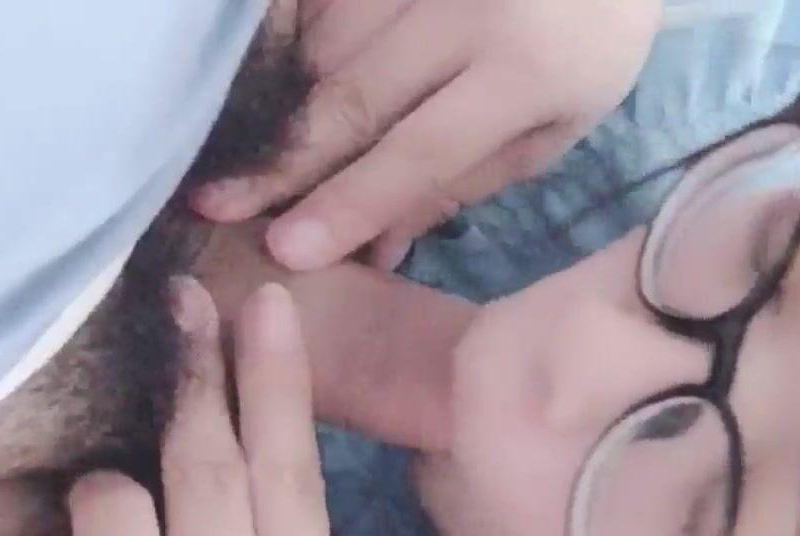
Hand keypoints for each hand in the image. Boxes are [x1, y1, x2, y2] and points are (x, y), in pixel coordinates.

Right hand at [194, 0, 662, 270]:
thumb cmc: (589, 43)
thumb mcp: (555, 126)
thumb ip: (465, 182)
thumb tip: (374, 246)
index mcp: (526, 72)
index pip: (421, 152)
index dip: (350, 202)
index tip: (285, 248)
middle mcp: (468, 11)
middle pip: (353, 94)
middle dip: (282, 158)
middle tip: (211, 205)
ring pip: (326, 39)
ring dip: (275, 100)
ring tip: (226, 153)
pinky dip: (288, 38)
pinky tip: (255, 80)